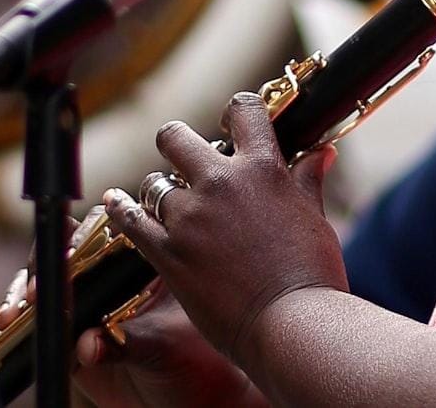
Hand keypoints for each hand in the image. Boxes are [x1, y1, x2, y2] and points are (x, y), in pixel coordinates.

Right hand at [0, 207, 258, 407]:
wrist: (196, 400)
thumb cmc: (198, 362)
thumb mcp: (164, 347)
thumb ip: (124, 344)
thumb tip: (87, 345)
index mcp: (145, 261)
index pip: (107, 234)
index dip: (81, 238)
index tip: (64, 249)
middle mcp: (114, 276)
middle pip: (69, 253)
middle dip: (46, 266)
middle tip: (36, 286)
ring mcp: (90, 303)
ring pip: (48, 282)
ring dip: (26, 289)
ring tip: (17, 308)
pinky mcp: (71, 334)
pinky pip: (40, 320)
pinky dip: (21, 319)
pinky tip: (10, 321)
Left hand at [104, 93, 347, 364]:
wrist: (292, 325)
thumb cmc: (313, 274)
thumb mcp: (315, 219)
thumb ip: (308, 180)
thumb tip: (321, 152)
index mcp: (262, 168)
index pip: (242, 110)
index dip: (236, 112)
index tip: (232, 126)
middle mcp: (220, 183)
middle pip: (176, 138)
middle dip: (179, 144)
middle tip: (186, 161)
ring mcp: (189, 217)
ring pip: (153, 183)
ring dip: (161, 191)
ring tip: (168, 203)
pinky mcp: (167, 252)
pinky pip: (131, 220)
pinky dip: (121, 209)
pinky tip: (114, 201)